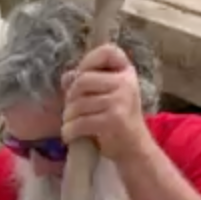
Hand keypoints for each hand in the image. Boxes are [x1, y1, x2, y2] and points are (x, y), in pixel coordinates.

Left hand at [62, 44, 149, 161]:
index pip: (108, 51)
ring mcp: (120, 101)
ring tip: (70, 124)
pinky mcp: (113, 120)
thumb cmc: (117, 121)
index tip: (81, 75)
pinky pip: (80, 122)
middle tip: (71, 110)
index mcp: (126, 73)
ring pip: (78, 103)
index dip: (89, 61)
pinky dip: (69, 131)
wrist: (134, 148)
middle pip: (83, 80)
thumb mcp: (107, 96)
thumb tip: (67, 77)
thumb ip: (88, 83)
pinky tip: (70, 135)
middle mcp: (126, 83)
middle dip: (70, 97)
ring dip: (68, 117)